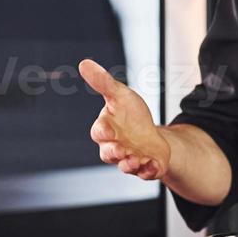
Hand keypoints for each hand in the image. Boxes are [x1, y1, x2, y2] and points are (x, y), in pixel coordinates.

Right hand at [80, 59, 171, 180]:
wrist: (152, 135)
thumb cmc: (131, 115)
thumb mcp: (121, 95)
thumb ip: (103, 83)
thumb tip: (84, 63)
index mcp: (107, 129)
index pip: (99, 132)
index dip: (102, 131)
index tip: (107, 130)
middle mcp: (115, 147)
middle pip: (108, 154)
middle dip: (113, 152)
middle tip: (120, 150)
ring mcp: (130, 159)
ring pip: (125, 166)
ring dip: (129, 164)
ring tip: (136, 159)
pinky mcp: (146, 168)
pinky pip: (145, 173)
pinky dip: (148, 171)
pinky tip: (153, 166)